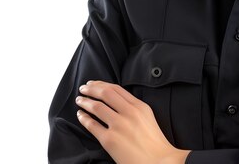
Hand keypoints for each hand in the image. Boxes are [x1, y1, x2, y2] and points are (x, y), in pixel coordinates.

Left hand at [75, 80, 189, 163]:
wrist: (158, 161)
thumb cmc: (154, 142)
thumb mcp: (148, 117)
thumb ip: (134, 107)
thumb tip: (116, 101)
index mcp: (140, 106)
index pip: (116, 89)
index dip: (102, 84)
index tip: (93, 83)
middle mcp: (129, 113)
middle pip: (105, 94)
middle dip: (91, 89)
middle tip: (83, 88)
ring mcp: (119, 126)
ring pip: (96, 107)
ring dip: (85, 102)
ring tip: (79, 100)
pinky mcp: (110, 140)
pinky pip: (92, 125)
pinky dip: (84, 118)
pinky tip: (81, 116)